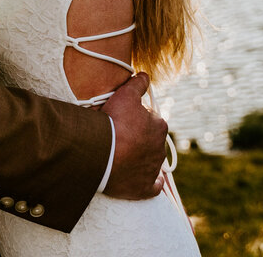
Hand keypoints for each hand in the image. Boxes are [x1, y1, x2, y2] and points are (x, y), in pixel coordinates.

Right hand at [101, 72, 168, 199]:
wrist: (102, 155)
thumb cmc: (113, 123)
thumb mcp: (124, 95)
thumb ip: (137, 84)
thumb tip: (146, 75)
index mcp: (159, 126)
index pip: (150, 119)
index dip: (135, 117)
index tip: (121, 118)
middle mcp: (160, 148)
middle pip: (150, 140)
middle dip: (139, 138)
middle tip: (120, 136)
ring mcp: (153, 169)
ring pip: (151, 161)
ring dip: (141, 158)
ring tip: (122, 155)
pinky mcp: (145, 188)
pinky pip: (153, 186)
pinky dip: (150, 183)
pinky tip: (144, 179)